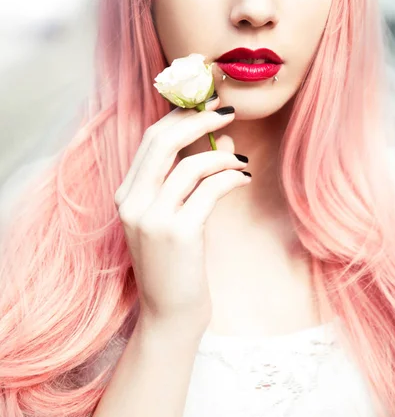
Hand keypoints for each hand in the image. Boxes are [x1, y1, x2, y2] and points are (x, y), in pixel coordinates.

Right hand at [114, 96, 250, 336]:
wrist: (169, 315)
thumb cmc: (176, 263)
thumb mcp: (179, 215)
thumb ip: (194, 177)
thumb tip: (225, 141)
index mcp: (127, 194)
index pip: (150, 139)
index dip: (180, 115)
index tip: (207, 102)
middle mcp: (133, 202)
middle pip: (163, 141)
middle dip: (198, 119)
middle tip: (228, 110)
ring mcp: (152, 218)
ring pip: (190, 165)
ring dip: (222, 156)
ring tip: (241, 161)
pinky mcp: (177, 233)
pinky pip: (209, 190)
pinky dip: (230, 177)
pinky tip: (244, 178)